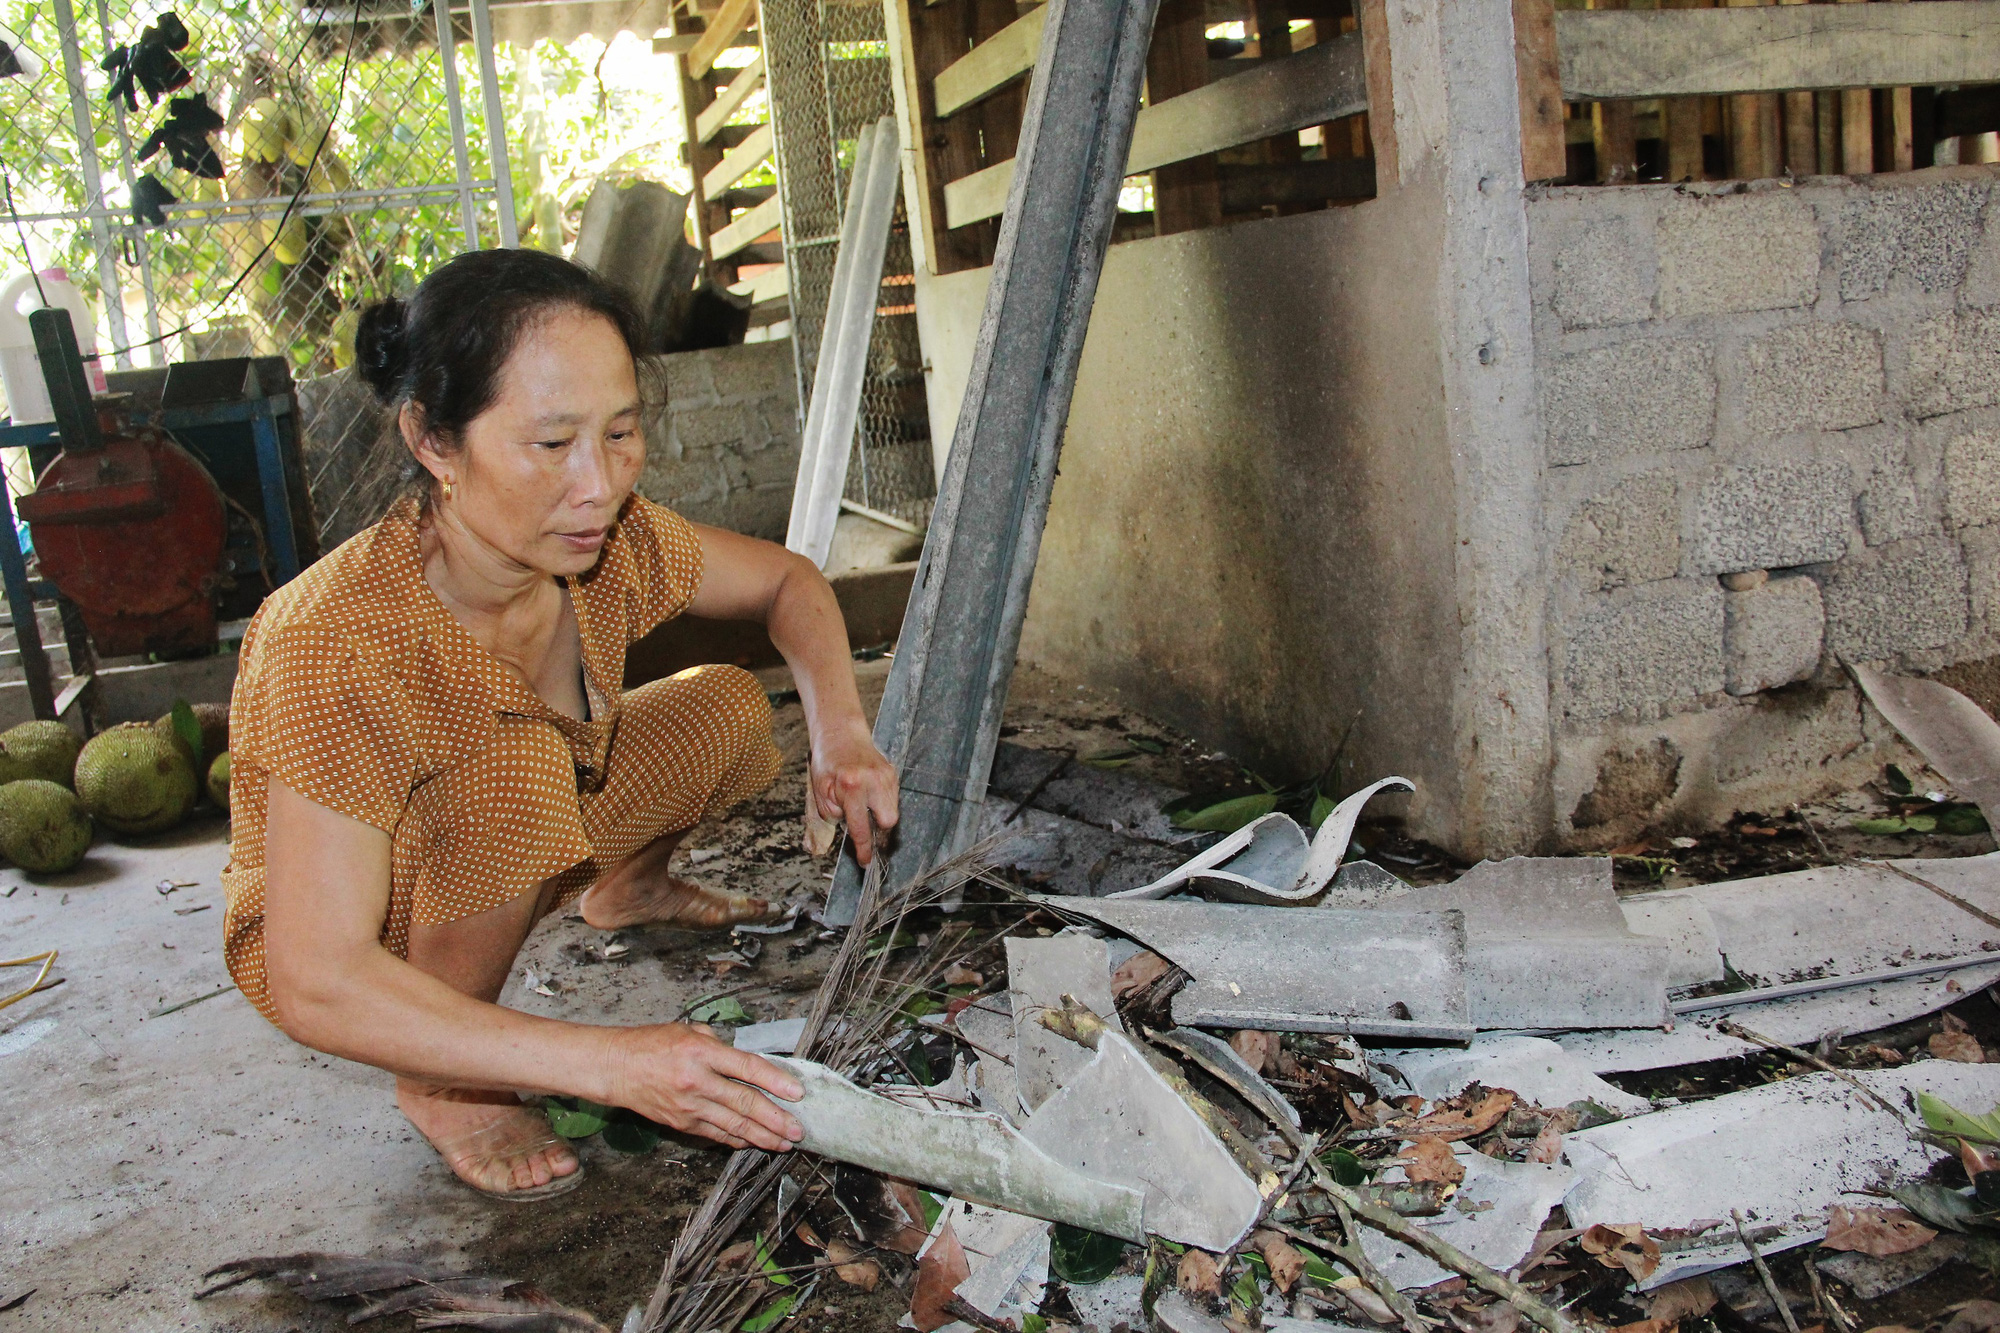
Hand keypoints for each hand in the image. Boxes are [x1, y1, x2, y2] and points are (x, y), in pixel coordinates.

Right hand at [606, 1023, 804, 1151]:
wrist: (615, 1068)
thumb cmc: (652, 1044)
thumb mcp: (688, 1031)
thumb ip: (720, 1046)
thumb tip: (749, 1062)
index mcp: (702, 1051)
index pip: (748, 1068)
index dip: (776, 1081)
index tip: (797, 1093)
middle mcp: (697, 1080)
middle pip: (745, 1102)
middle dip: (776, 1119)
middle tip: (799, 1129)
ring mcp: (689, 1106)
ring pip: (734, 1125)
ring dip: (762, 1136)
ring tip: (784, 1143)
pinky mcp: (682, 1123)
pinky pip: (716, 1133)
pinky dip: (737, 1139)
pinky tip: (754, 1142)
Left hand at [810, 716, 898, 864]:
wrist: (840, 734)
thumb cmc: (827, 762)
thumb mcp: (820, 790)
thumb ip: (833, 813)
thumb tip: (850, 829)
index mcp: (852, 786)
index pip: (861, 826)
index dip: (863, 848)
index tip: (865, 861)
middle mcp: (873, 780)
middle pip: (889, 821)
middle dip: (878, 828)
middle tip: (864, 824)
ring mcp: (886, 775)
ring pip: (892, 810)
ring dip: (879, 814)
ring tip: (862, 803)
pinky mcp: (892, 772)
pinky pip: (892, 798)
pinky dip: (881, 802)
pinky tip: (868, 794)